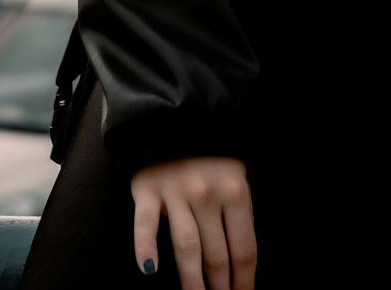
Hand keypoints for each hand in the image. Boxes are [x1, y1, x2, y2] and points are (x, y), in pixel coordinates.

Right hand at [131, 156, 255, 288]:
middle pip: (216, 256)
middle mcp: (207, 193)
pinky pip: (145, 223)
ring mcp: (176, 192)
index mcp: (235, 192)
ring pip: (186, 249)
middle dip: (221, 289)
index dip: (244, 282)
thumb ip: (239, 213)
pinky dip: (145, 247)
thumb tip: (242, 261)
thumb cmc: (210, 155)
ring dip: (193, 284)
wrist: (175, 118)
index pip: (244, 250)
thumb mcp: (236, 177)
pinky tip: (149, 270)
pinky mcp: (148, 190)